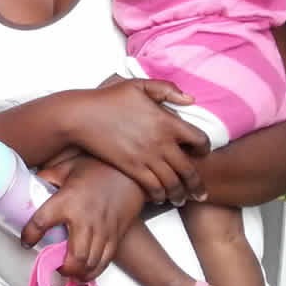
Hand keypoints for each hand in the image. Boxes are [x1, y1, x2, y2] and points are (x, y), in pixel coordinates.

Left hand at [22, 154, 146, 280]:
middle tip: (55, 266)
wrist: (128, 174)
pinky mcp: (115, 236)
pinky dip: (94, 271)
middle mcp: (85, 219)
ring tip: (68, 271)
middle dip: (64, 267)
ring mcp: (103, 230)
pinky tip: (85, 271)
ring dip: (78, 273)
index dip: (30, 234)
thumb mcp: (66, 167)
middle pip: (75, 255)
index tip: (26, 240)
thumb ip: (47, 177)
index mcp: (68, 201)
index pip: (42, 222)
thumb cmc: (96, 169)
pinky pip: (105, 260)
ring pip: (90, 263)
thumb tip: (32, 186)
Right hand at [72, 77, 209, 204]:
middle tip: (199, 193)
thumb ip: (167, 89)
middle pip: (189, 170)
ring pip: (173, 183)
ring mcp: (147, 157)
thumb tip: (191, 100)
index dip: (205, 149)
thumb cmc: (108, 99)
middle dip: (197, 185)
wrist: (81, 116)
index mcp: (167, 121)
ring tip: (181, 200)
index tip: (201, 154)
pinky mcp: (131, 168)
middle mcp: (162, 142)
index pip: (200, 140)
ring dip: (180, 194)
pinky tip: (159, 197)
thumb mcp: (138, 85)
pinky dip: (160, 195)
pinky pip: (153, 187)